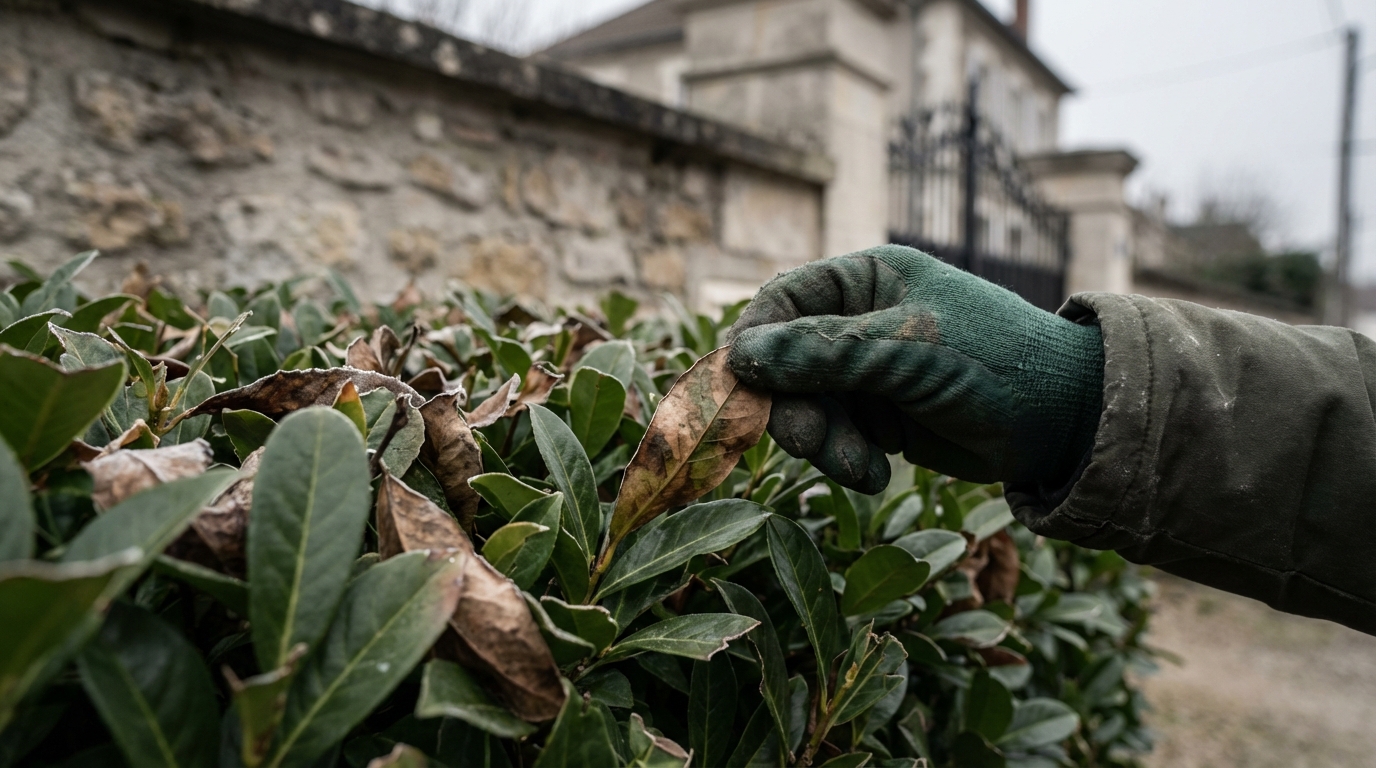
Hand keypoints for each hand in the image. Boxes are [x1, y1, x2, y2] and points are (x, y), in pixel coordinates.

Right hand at [727, 245, 1103, 491]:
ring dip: (822, 442)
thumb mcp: (909, 350)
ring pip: (806, 407)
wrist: (1066, 423)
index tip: (744, 385)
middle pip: (786, 363)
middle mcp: (860, 321)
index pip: (783, 301)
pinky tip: (878, 474)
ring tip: (860, 468)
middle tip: (809, 443)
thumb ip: (826, 352)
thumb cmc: (997, 362)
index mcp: (868, 280)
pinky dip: (846, 459)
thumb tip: (742, 355)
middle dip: (794, 407)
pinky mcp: (881, 417)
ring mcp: (869, 372)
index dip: (756, 341)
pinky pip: (835, 438)